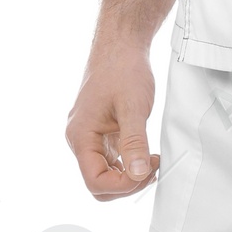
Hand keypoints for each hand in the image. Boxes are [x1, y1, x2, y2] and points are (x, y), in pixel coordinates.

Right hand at [66, 44, 158, 200]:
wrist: (120, 47)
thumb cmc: (123, 70)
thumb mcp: (133, 108)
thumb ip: (134, 143)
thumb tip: (138, 174)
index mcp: (81, 136)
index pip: (95, 181)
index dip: (123, 185)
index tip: (146, 170)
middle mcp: (80, 140)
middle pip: (98, 184)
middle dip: (127, 184)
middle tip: (151, 167)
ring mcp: (90, 138)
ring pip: (105, 175)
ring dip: (129, 176)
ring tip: (151, 159)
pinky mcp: (101, 134)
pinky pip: (111, 161)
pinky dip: (128, 165)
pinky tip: (144, 154)